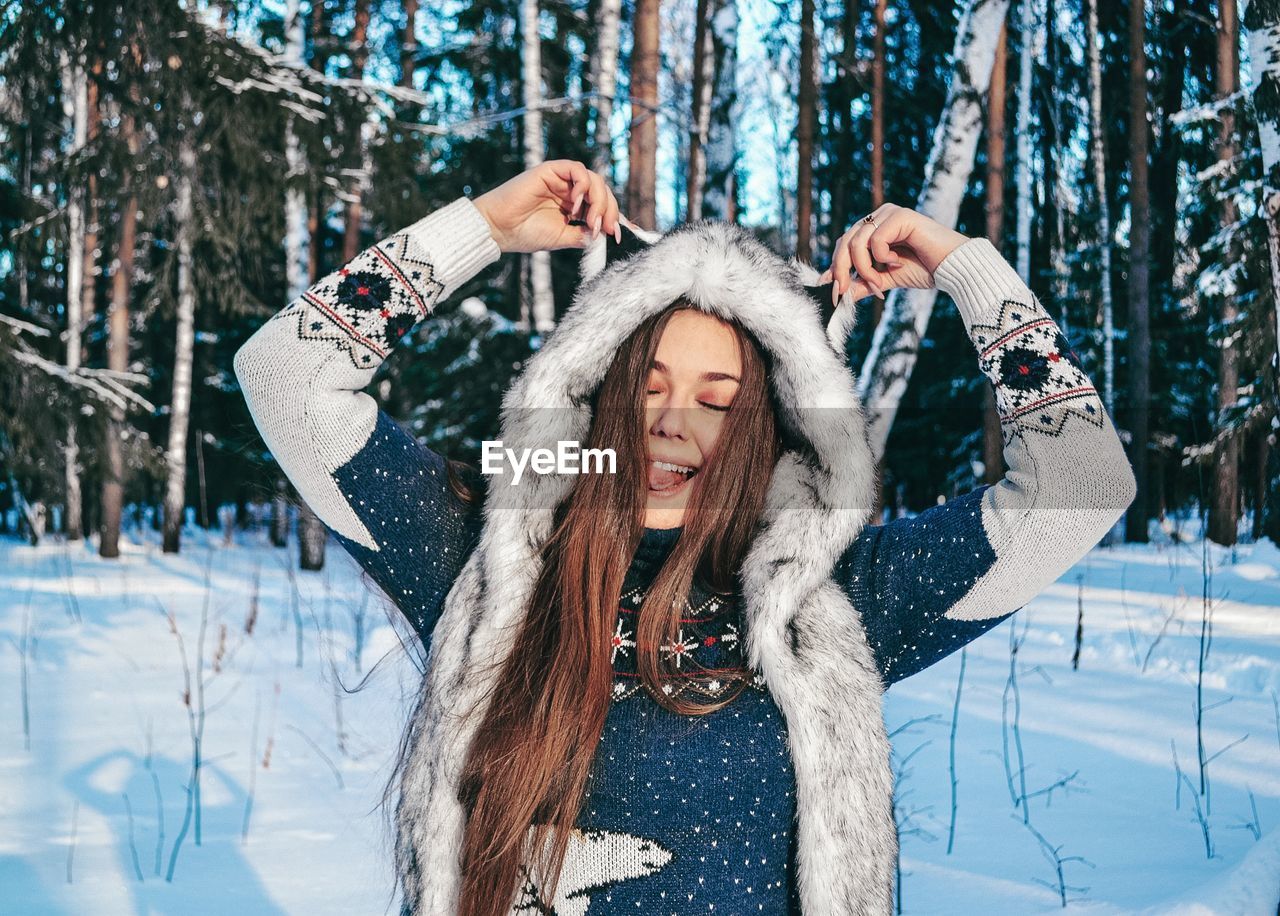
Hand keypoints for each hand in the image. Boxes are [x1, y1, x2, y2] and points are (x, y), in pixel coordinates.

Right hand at [472, 160, 623, 253]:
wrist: (499, 229)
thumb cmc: (525, 234)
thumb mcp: (563, 238)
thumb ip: (584, 235)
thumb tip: (604, 235)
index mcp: (573, 207)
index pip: (602, 206)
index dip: (615, 218)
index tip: (621, 236)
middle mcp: (570, 191)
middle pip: (602, 193)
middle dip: (610, 211)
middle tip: (607, 230)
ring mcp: (561, 180)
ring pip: (594, 180)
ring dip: (599, 201)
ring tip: (591, 221)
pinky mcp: (551, 170)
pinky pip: (577, 170)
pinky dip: (583, 186)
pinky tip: (576, 204)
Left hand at [818, 203, 968, 301]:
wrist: (953, 268)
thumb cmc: (924, 270)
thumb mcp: (885, 279)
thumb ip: (862, 283)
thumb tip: (840, 294)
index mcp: (872, 228)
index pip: (843, 245)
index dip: (835, 268)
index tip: (834, 293)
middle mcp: (878, 217)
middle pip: (844, 242)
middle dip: (842, 271)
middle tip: (844, 293)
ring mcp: (888, 213)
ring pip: (857, 243)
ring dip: (864, 269)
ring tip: (879, 284)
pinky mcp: (900, 215)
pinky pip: (876, 239)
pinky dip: (882, 257)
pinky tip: (898, 263)